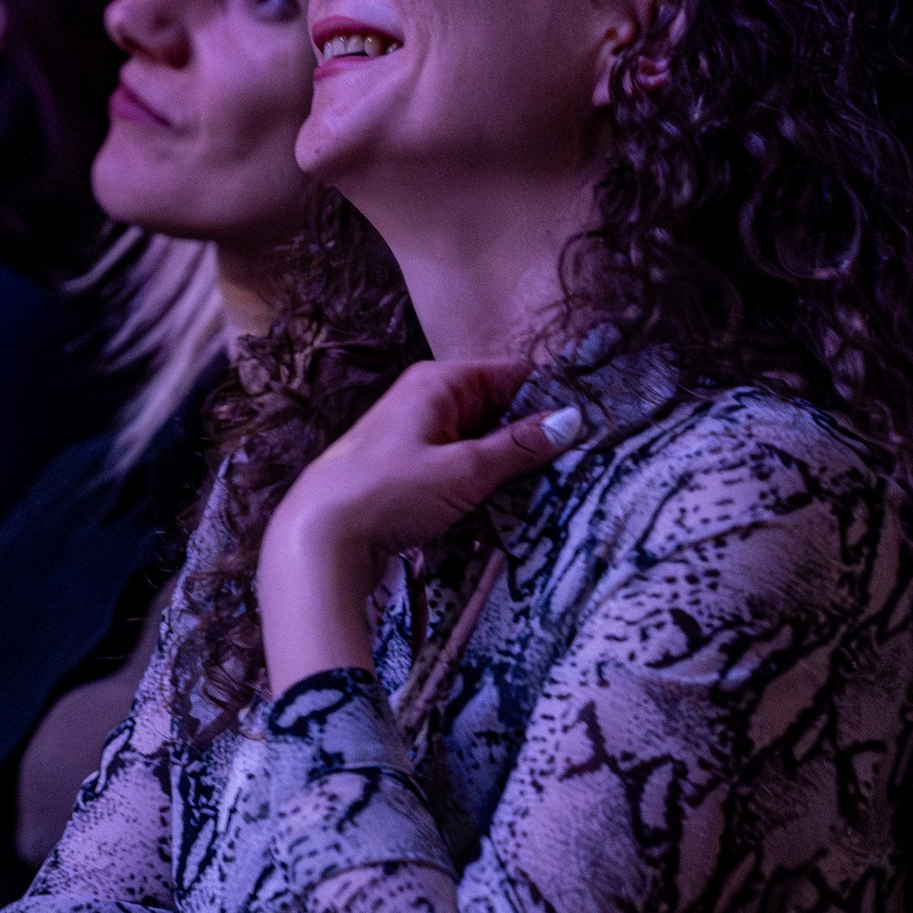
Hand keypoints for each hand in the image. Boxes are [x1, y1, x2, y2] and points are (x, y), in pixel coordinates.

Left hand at [256, 359, 581, 690]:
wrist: (319, 537)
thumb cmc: (387, 492)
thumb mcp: (464, 470)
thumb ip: (519, 447)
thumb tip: (570, 421)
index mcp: (437, 383)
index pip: (511, 374)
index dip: (551, 397)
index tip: (593, 422)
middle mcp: (425, 400)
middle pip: (497, 407)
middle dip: (534, 434)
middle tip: (582, 461)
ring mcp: (415, 436)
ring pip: (480, 441)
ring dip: (510, 463)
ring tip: (555, 485)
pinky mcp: (408, 472)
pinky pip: (459, 466)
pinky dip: (483, 481)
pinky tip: (508, 504)